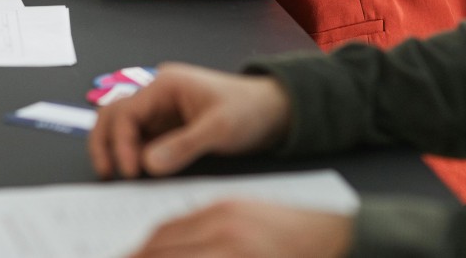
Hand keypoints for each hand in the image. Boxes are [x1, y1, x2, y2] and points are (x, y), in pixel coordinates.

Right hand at [88, 63, 291, 178]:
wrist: (273, 111)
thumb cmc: (249, 110)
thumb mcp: (220, 128)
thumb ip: (184, 145)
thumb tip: (147, 164)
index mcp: (165, 85)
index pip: (126, 112)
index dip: (122, 143)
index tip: (131, 171)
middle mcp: (157, 95)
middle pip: (113, 114)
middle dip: (105, 142)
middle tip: (108, 172)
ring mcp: (160, 112)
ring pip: (121, 126)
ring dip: (114, 147)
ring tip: (115, 173)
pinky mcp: (166, 128)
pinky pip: (139, 140)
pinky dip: (131, 154)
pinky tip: (136, 172)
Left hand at [129, 200, 353, 257]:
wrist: (338, 236)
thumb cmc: (294, 231)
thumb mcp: (247, 218)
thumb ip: (210, 227)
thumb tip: (167, 244)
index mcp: (222, 213)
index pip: (163, 234)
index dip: (139, 251)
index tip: (128, 256)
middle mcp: (225, 231)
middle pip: (164, 250)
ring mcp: (235, 250)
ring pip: (177, 256)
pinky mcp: (247, 257)